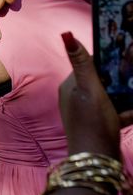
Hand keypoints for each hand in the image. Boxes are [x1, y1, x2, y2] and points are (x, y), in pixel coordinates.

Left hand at [59, 32, 120, 158]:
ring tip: (128, 104)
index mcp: (70, 85)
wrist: (97, 160)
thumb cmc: (92, 123)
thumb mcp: (89, 90)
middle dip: (119, 82)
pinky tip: (130, 115)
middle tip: (129, 83)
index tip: (125, 60)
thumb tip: (67, 34)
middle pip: (102, 80)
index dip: (107, 62)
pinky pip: (116, 113)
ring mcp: (86, 112)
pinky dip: (125, 113)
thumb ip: (81, 64)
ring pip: (111, 97)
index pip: (89, 64)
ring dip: (125, 98)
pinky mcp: (98, 125)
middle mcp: (75, 96)